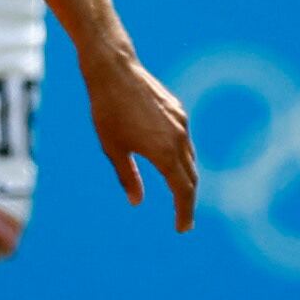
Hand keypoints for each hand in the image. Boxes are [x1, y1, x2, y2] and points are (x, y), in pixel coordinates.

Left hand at [82, 48, 197, 230]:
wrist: (114, 71)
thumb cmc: (107, 111)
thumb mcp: (113, 149)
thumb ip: (128, 177)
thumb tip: (137, 201)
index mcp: (164, 153)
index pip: (182, 192)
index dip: (184, 212)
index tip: (182, 228)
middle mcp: (179, 139)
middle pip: (191, 178)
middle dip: (187, 200)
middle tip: (182, 219)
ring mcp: (181, 123)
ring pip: (190, 158)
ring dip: (185, 178)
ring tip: (177, 192)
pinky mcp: (178, 111)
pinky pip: (185, 141)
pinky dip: (181, 157)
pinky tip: (169, 160)